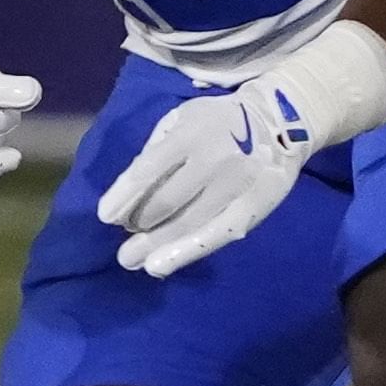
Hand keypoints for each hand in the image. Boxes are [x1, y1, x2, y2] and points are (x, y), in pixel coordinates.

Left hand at [97, 80, 322, 277]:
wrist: (280, 122)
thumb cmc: (215, 122)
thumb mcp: (180, 120)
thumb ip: (155, 151)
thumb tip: (127, 193)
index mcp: (191, 133)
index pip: (149, 169)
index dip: (124, 196)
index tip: (105, 216)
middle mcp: (216, 159)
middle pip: (167, 202)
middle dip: (139, 223)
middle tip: (123, 236)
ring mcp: (238, 185)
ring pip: (189, 224)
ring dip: (156, 245)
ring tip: (131, 259)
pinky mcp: (255, 206)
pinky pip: (216, 236)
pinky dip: (185, 253)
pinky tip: (161, 265)